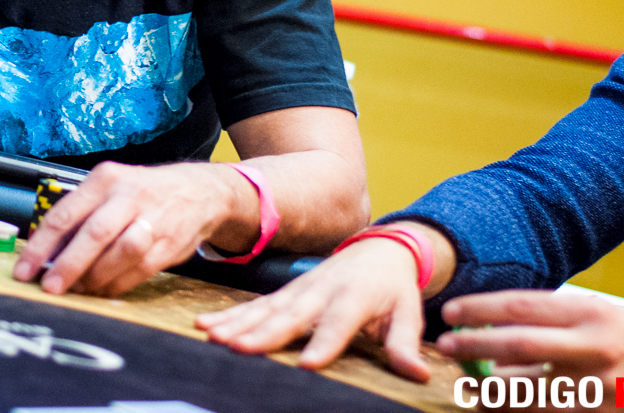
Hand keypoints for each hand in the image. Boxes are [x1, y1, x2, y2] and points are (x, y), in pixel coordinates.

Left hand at [13, 160, 257, 296]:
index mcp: (104, 179)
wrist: (199, 191)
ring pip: (119, 254)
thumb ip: (81, 215)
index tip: (23, 270)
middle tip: (49, 288)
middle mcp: (128, 196)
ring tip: (78, 289)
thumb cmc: (143, 192)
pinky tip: (102, 290)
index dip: (40, 246)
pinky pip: (138, 271)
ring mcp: (152, 220)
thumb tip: (45, 254)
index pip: (64, 214)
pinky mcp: (169, 245)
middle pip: (93, 234)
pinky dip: (116, 285)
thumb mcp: (110, 188)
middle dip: (67, 266)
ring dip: (94, 278)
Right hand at [195, 235, 432, 380]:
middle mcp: (320, 292)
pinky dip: (228, 314)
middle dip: (263, 333)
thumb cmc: (393, 288)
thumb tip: (417, 374)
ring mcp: (298, 291)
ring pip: (264, 309)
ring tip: (214, 337)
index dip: (324, 343)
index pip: (338, 324)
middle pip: (290, 316)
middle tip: (239, 348)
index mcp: (353, 297)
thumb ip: (404, 344)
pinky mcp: (283, 293)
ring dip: (238, 323)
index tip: (307, 364)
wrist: (377, 249)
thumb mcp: (407, 312)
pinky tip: (205, 324)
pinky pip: (254, 305)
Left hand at [437, 291, 623, 410]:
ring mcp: (597, 386)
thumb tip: (490, 324)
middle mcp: (592, 347)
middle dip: (476, 345)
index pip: (522, 307)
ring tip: (467, 384)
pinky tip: (497, 404)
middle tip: (446, 345)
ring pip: (529, 389)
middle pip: (521, 345)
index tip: (451, 313)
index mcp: (587, 312)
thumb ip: (548, 317)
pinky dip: (518, 409)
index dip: (481, 310)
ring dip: (491, 388)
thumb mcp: (592, 311)